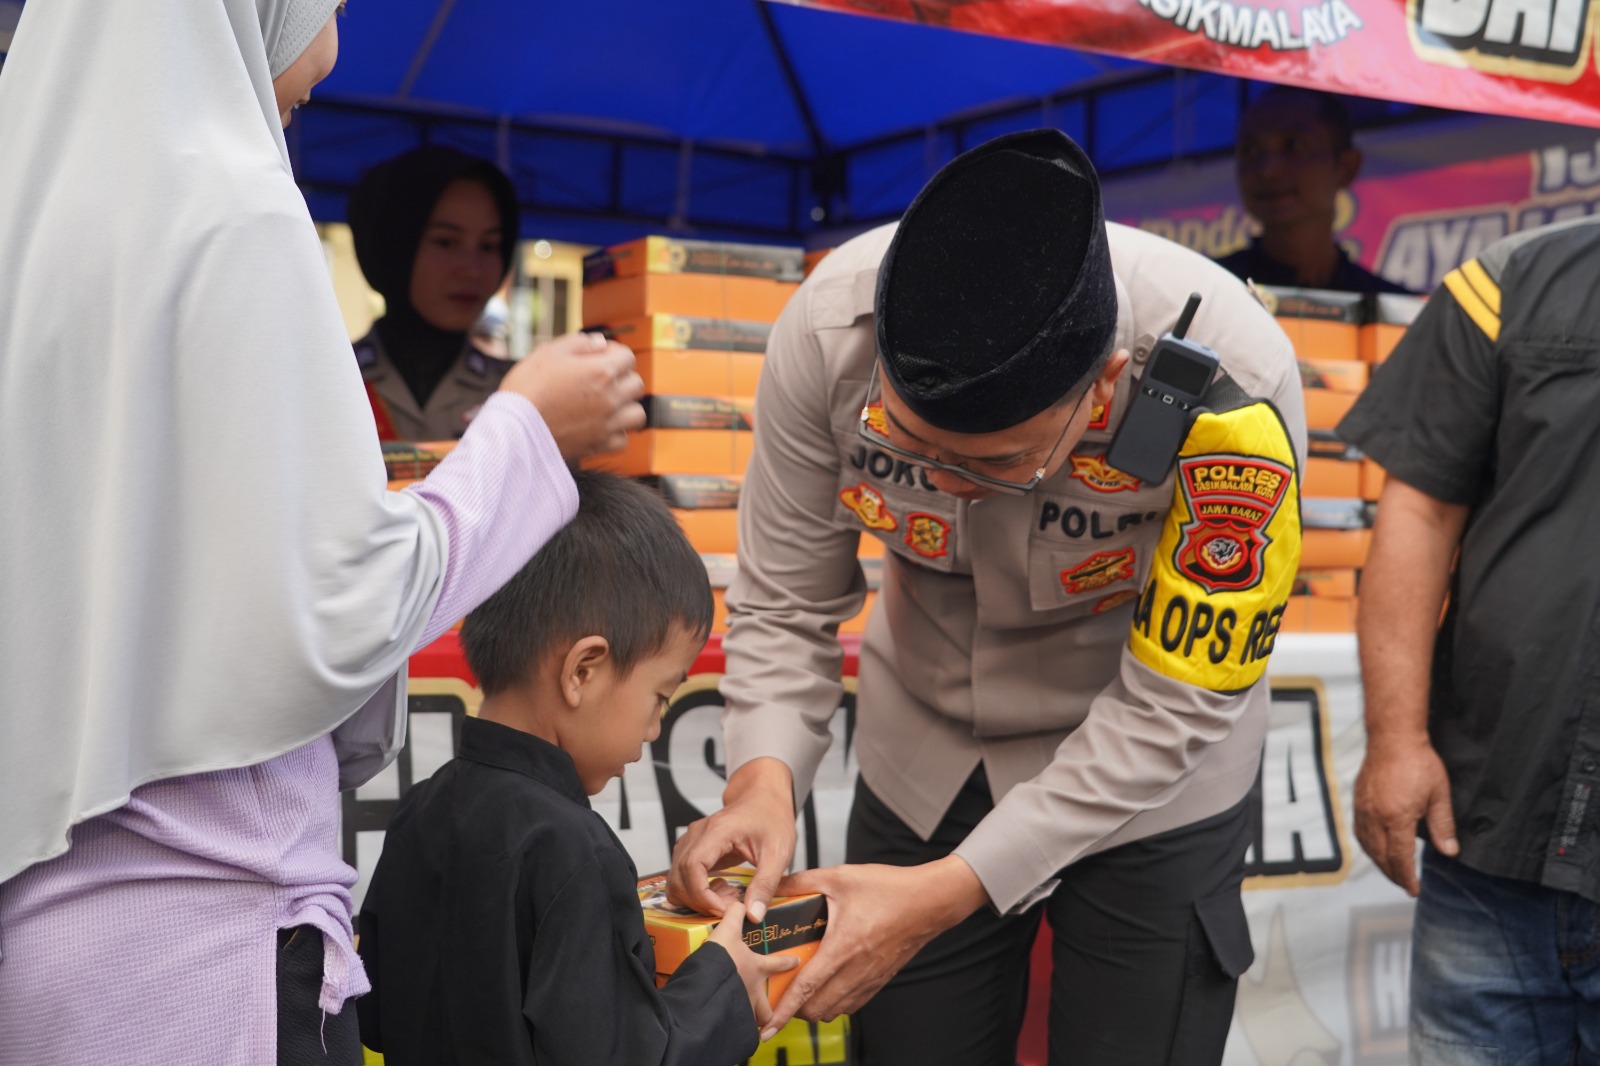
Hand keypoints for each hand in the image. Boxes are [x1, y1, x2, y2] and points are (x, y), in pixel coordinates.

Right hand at [497, 332, 644, 460]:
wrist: (512, 428)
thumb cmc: (526, 387)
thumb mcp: (548, 352)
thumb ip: (579, 343)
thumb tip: (601, 343)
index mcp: (601, 371)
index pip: (628, 357)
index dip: (614, 353)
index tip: (599, 357)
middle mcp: (610, 398)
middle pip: (636, 384)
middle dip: (622, 378)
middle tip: (601, 380)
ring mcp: (607, 424)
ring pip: (636, 414)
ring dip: (626, 407)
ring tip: (607, 404)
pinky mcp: (598, 446)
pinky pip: (622, 440)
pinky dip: (616, 433)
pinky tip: (600, 426)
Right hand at [668, 759, 795, 921]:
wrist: (764, 799)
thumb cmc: (771, 818)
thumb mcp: (778, 852)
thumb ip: (766, 884)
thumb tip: (753, 915)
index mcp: (717, 831)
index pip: (692, 867)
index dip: (702, 895)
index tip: (724, 910)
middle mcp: (697, 834)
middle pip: (678, 876)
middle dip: (699, 901)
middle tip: (728, 909)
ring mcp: (691, 841)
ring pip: (675, 878)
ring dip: (695, 898)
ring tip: (726, 899)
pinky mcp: (692, 849)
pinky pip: (681, 876)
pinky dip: (694, 891)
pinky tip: (719, 891)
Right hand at [707, 900, 798, 1032]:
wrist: (705, 987)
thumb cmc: (721, 961)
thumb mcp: (726, 931)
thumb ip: (734, 914)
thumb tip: (739, 901)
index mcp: (756, 969)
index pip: (778, 964)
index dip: (788, 962)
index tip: (797, 961)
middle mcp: (752, 992)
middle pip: (767, 1007)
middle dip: (771, 1010)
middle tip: (771, 1010)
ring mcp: (740, 1010)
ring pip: (750, 1021)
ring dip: (750, 1020)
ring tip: (747, 1021)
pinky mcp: (725, 1022)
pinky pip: (733, 1030)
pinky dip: (732, 1029)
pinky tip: (727, 1028)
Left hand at [760, 856, 987, 1038]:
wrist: (930, 901)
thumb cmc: (890, 888)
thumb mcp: (841, 877)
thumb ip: (803, 881)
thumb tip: (773, 885)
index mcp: (843, 947)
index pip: (806, 988)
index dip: (784, 1010)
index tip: (768, 1026)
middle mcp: (856, 969)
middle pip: (817, 1008)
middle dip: (795, 1009)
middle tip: (781, 995)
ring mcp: (870, 978)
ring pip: (835, 1010)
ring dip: (815, 1006)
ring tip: (803, 991)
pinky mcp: (880, 979)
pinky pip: (853, 1004)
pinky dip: (836, 1002)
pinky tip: (830, 985)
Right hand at [1355, 733, 1457, 895]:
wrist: (1392, 737)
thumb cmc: (1417, 761)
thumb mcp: (1439, 795)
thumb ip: (1443, 826)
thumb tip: (1449, 851)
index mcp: (1396, 818)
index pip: (1400, 858)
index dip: (1407, 877)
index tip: (1414, 890)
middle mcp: (1375, 817)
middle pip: (1381, 856)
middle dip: (1393, 874)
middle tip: (1405, 884)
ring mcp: (1363, 809)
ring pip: (1367, 846)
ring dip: (1380, 863)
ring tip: (1392, 870)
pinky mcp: (1358, 801)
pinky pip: (1360, 832)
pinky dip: (1369, 846)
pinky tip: (1377, 848)